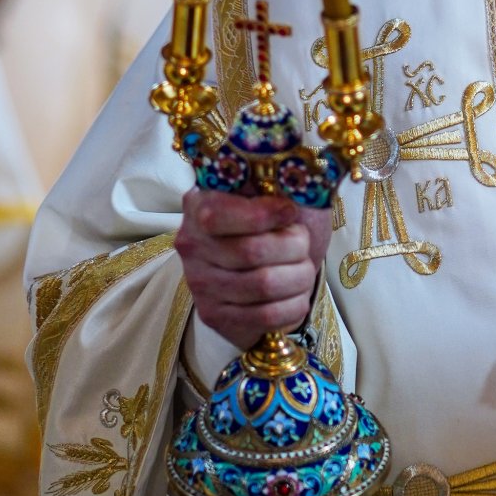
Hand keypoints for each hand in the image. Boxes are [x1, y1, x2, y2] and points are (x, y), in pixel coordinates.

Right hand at [175, 189, 332, 350]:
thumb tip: (295, 178)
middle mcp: (191, 245)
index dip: (265, 214)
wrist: (264, 266)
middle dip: (294, 247)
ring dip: (299, 277)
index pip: (221, 215)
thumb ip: (275, 183)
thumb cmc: (274, 222)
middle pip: (252, 251)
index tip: (291, 212)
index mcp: (199, 204)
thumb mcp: (273, 192)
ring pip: (264, 285)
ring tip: (303, 269)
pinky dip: (294, 305)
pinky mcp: (213, 316)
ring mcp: (199, 283)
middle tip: (303, 244)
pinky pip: (266, 316)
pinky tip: (296, 295)